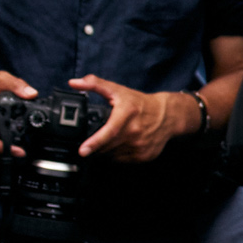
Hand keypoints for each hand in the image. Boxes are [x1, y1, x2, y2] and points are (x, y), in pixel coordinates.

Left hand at [68, 74, 191, 162]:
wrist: (167, 115)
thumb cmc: (140, 104)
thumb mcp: (118, 90)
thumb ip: (95, 84)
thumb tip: (74, 82)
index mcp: (126, 115)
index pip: (109, 132)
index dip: (94, 142)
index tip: (82, 151)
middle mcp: (134, 132)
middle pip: (106, 146)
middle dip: (96, 145)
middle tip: (95, 138)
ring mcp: (140, 146)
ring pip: (113, 155)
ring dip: (107, 149)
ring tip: (113, 137)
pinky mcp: (144, 156)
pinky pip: (122, 160)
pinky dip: (118, 154)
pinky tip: (123, 143)